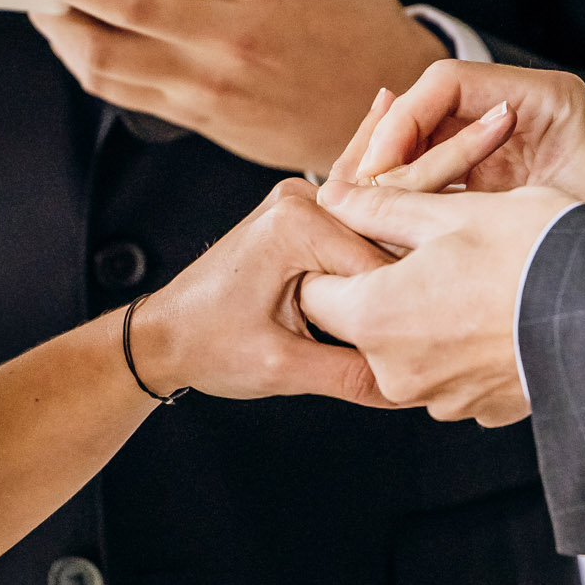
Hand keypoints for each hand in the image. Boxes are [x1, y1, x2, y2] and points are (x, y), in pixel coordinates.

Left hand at [10, 0, 451, 172]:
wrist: (385, 100)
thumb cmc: (355, 9)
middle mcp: (228, 35)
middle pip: (117, 2)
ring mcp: (210, 84)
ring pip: (108, 56)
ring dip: (56, 23)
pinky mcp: (201, 118)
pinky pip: (122, 93)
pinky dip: (83, 63)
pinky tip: (67, 33)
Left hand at [126, 179, 396, 406]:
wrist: (164, 336)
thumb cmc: (207, 345)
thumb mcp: (283, 369)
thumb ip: (351, 374)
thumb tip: (413, 386)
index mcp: (297, 222)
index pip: (382, 266)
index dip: (402, 313)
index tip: (420, 351)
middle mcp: (303, 198)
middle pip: (383, 250)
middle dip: (395, 299)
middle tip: (414, 348)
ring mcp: (303, 203)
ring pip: (374, 249)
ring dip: (384, 290)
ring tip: (395, 333)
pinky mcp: (304, 218)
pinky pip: (355, 247)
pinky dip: (366, 282)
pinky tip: (374, 314)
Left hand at [299, 184, 580, 424]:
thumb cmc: (532, 249)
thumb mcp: (451, 213)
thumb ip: (379, 207)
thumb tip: (332, 195)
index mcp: (376, 317)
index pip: (316, 292)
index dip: (337, 258)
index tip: (370, 235)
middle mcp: (398, 372)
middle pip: (362, 324)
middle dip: (384, 288)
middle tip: (432, 249)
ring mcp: (442, 399)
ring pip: (408, 350)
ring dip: (426, 318)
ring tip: (474, 278)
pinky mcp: (481, 410)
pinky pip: (452, 374)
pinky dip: (464, 347)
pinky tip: (498, 314)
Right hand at [336, 59, 584, 218]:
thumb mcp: (549, 214)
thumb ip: (476, 198)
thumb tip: (382, 191)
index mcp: (542, 99)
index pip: (448, 82)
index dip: (402, 122)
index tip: (376, 172)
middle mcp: (520, 110)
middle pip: (428, 111)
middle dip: (386, 153)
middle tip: (352, 201)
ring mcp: (506, 144)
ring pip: (425, 145)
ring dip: (392, 181)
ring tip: (364, 221)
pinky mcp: (496, 179)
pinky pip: (438, 177)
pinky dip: (411, 202)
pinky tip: (387, 235)